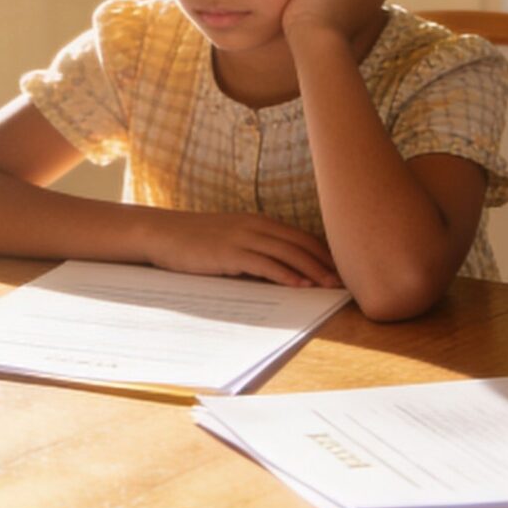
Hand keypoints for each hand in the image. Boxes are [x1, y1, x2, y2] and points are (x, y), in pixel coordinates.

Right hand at [140, 210, 342, 288]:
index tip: (343, 268)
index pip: (301, 236)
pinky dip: (286, 275)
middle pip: (300, 243)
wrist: (161, 233)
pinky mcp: (229, 253)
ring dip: (312, 270)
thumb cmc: (195, 240)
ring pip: (288, 254)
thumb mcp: (231, 238)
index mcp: (258, 222)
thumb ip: (256, 249)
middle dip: (326, 263)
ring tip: (330, 286)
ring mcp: (242, 238)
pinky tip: (300, 286)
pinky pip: (265, 264)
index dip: (324, 252)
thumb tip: (283, 270)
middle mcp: (255, 226)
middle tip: (346, 281)